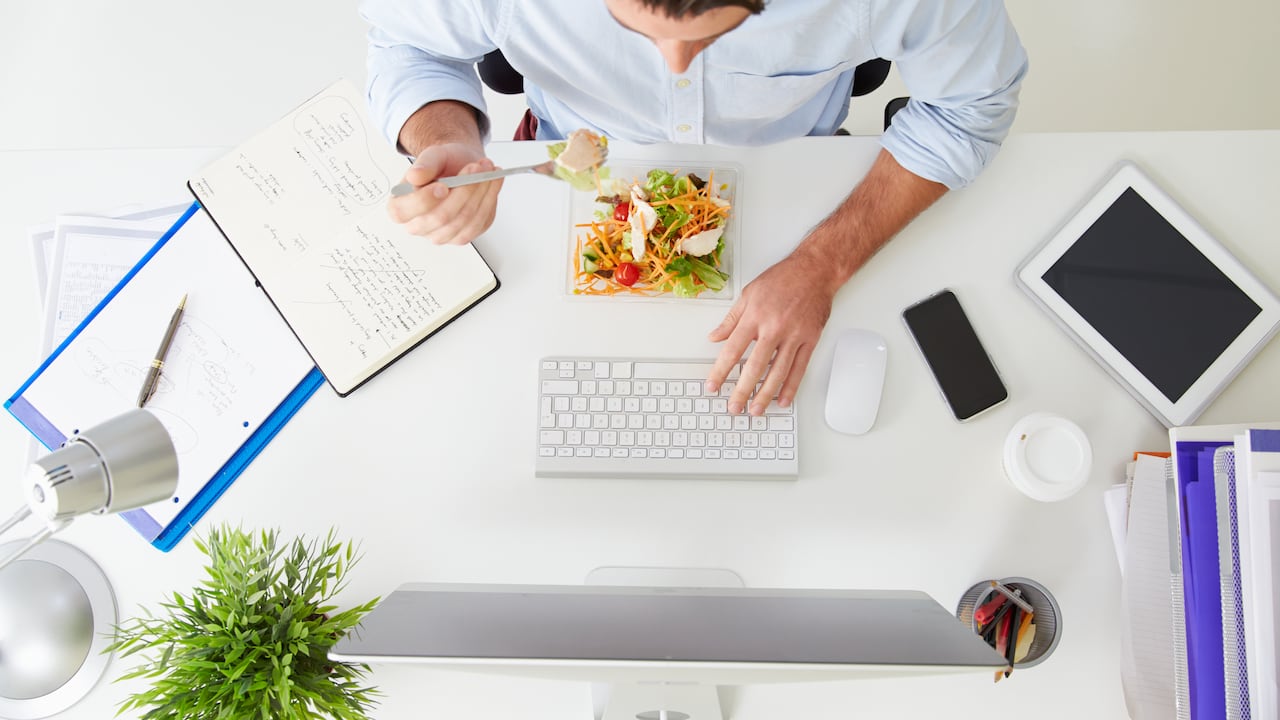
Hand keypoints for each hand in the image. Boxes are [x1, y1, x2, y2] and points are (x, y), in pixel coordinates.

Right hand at [387, 143, 503, 244]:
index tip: (442, 186)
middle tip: (476, 167)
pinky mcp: (464, 235)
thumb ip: (424, 164)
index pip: (405, 212)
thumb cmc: (441, 165)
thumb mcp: (431, 156)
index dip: (425, 200)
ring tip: (487, 169)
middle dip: (463, 190)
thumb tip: (415, 176)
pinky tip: (493, 182)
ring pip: (465, 221)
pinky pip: (480, 223)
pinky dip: (489, 200)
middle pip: (442, 217)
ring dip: (481, 193)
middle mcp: (419, 227)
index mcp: (400, 208)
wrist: (458, 167)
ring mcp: (442, 235)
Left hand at [706, 254, 835, 414]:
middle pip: (755, 367)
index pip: (733, 350)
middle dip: (742, 391)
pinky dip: (791, 386)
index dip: (721, 371)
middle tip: (734, 408)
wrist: (815, 270)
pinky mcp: (810, 340)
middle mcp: (774, 328)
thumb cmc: (782, 279)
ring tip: (756, 410)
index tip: (713, 386)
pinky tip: (783, 399)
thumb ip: (731, 319)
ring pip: (778, 372)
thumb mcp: (749, 293)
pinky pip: (800, 368)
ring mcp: (794, 336)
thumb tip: (714, 337)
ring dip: (766, 394)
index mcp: (755, 316)